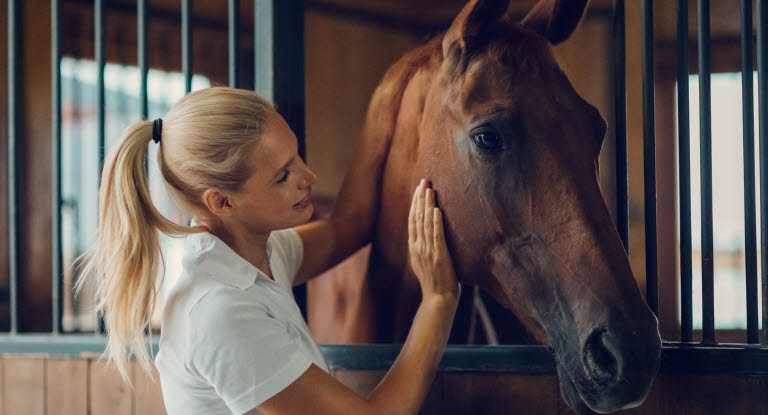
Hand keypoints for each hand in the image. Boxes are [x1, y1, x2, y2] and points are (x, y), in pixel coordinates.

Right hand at [408, 179, 459, 302]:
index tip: (419, 188)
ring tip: (429, 189)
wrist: (438, 300)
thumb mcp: (424, 262)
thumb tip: (426, 236)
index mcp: (414, 247)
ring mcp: (427, 251)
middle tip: (424, 181)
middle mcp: (418, 246)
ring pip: (425, 223)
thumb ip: (424, 248)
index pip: (413, 220)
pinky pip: (436, 236)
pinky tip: (437, 210)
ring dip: (427, 205)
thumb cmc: (435, 283)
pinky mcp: (439, 255)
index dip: (415, 203)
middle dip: (420, 198)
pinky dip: (436, 222)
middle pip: (417, 217)